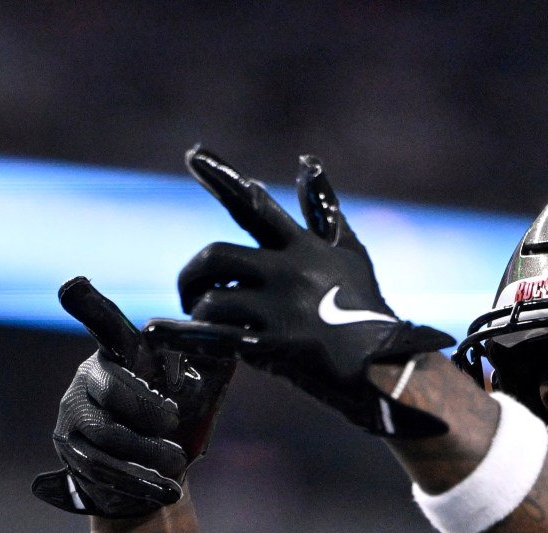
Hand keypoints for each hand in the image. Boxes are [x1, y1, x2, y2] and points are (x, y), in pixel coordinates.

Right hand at [34, 278, 233, 518]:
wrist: (159, 473)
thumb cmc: (180, 421)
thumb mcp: (203, 392)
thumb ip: (213, 365)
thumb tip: (233, 342)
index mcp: (122, 352)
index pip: (104, 326)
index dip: (87, 306)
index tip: (72, 287)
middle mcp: (89, 375)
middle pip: (111, 390)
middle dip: (148, 412)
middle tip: (175, 425)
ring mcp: (73, 410)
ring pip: (106, 433)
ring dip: (147, 452)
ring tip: (177, 463)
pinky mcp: (69, 446)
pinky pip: (99, 466)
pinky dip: (138, 481)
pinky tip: (166, 489)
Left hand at [171, 147, 453, 436]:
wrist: (390, 364)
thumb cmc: (368, 310)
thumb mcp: (350, 253)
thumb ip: (323, 210)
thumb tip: (308, 164)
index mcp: (302, 247)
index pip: (256, 205)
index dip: (222, 177)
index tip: (193, 153)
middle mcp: (288, 271)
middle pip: (216, 255)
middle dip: (194, 273)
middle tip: (191, 291)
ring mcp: (281, 309)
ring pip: (214, 299)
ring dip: (199, 310)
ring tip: (202, 324)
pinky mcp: (275, 346)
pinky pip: (217, 338)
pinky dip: (183, 334)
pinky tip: (157, 332)